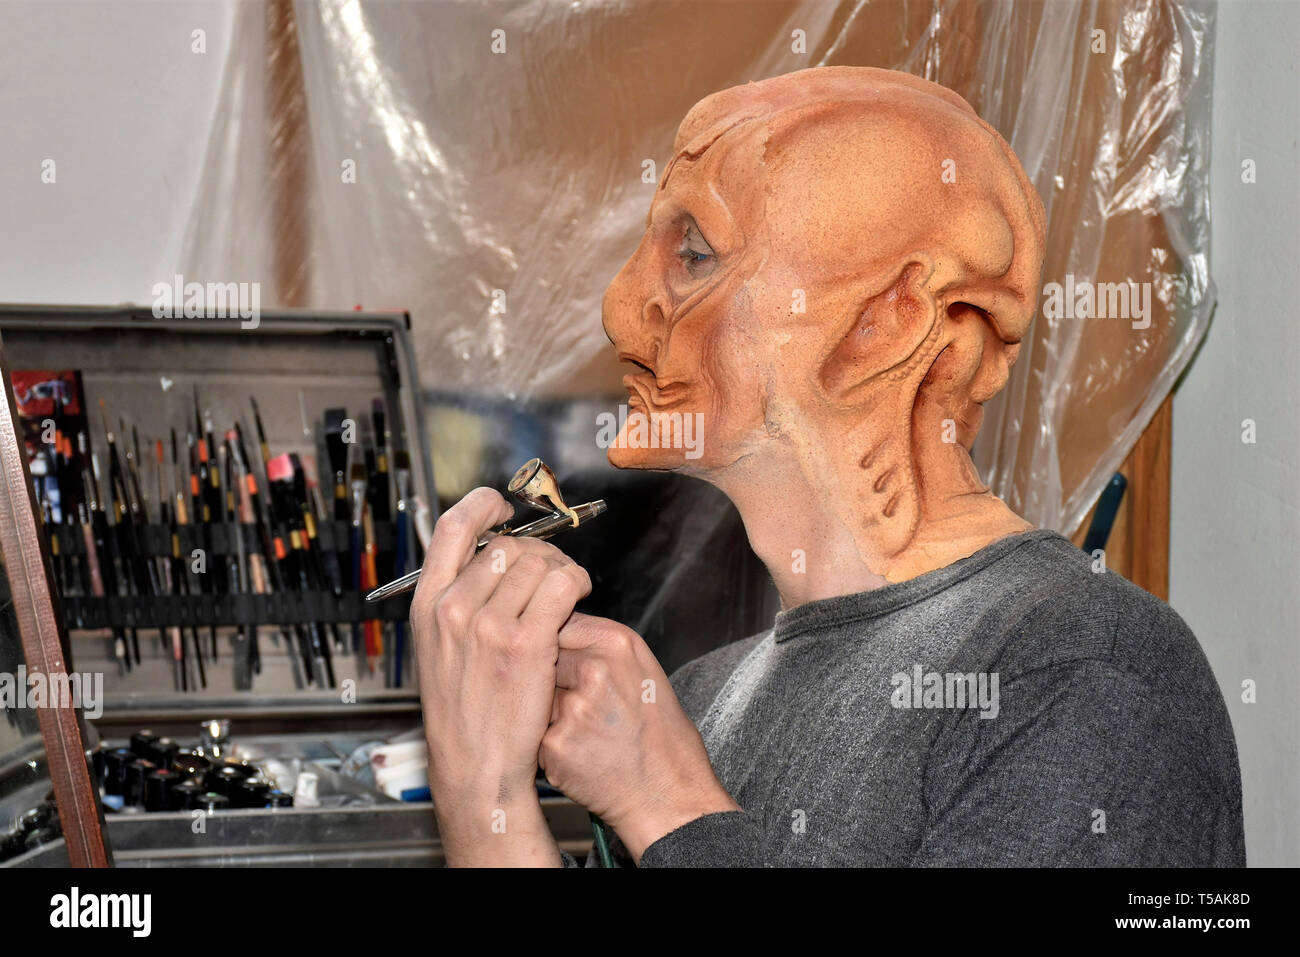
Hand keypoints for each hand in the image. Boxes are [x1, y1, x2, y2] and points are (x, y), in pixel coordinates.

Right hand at [410, 487, 590, 865]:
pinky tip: (578, 596)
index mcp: (427, 605)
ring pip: (539, 561)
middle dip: (538, 551)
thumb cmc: (464, 712)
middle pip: (506, 545)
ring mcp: (488, 625)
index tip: (503, 508)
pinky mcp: (526, 642)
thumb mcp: (439, 649)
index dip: (482, 506)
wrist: (476, 765)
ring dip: (562, 569)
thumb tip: (486, 559)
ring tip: (567, 591)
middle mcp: (453, 609)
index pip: (451, 527)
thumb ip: (456, 601)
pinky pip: (563, 584)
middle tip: (551, 572)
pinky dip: (578, 582)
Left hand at [538, 612, 739, 861]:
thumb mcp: (642, 669)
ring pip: (535, 697)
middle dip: (552, 680)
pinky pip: (535, 733)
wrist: (669, 794)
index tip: (572, 666)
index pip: (558, 622)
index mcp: (617, 643)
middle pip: (542, 658)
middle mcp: (594, 670)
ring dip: (548, 713)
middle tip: (588, 707)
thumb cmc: (659, 733)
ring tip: (588, 731)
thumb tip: (555, 624)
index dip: (559, 648)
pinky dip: (551, 745)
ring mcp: (573, 708)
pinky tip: (581, 753)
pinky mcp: (555, 744)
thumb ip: (598, 643)